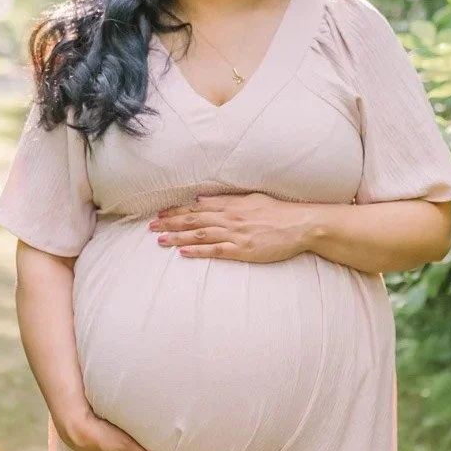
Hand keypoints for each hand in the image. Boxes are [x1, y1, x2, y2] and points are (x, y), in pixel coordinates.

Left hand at [149, 192, 312, 262]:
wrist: (299, 225)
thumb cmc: (278, 211)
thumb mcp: (251, 198)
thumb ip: (226, 200)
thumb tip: (201, 200)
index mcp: (232, 205)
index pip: (198, 208)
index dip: (177, 211)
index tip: (160, 214)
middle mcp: (230, 218)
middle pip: (194, 220)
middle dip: (171, 224)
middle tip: (151, 228)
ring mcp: (236, 234)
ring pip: (201, 235)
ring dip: (178, 237)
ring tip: (160, 240)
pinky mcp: (243, 250)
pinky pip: (216, 251)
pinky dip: (198, 250)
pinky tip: (183, 252)